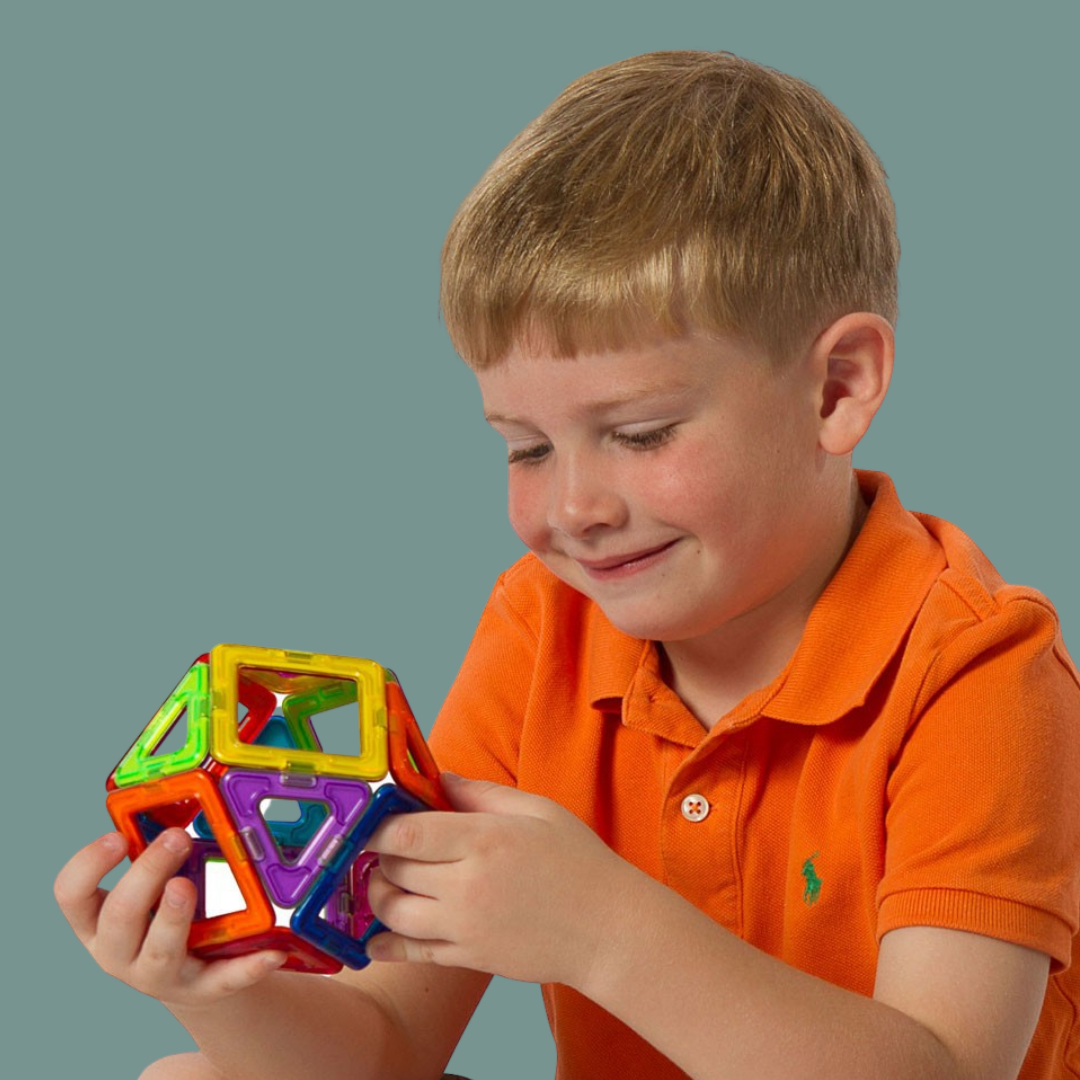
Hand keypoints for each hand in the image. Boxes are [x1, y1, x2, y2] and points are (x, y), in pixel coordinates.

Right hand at [54, 830, 285, 1009]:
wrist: (194, 980)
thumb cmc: (166, 920)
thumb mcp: (151, 890)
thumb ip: (156, 857)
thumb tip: (181, 806)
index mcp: (99, 922)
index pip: (71, 895)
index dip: (87, 865)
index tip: (116, 836)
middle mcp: (119, 953)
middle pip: (119, 917)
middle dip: (146, 874)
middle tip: (176, 838)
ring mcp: (158, 977)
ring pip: (159, 952)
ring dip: (172, 917)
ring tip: (187, 885)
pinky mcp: (201, 991)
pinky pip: (223, 979)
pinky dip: (248, 966)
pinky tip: (271, 952)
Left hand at [364, 774, 632, 988]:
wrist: (609, 930)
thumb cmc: (579, 863)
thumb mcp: (538, 810)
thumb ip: (481, 793)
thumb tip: (440, 777)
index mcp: (484, 840)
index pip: (405, 833)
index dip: (377, 826)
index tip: (373, 819)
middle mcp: (468, 885)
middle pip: (393, 870)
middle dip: (380, 857)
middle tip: (388, 847)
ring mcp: (466, 927)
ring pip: (393, 914)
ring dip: (380, 896)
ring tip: (388, 883)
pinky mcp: (469, 958)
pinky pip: (413, 954)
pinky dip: (386, 946)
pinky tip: (376, 938)